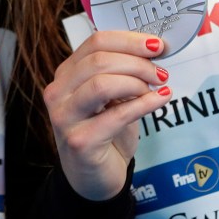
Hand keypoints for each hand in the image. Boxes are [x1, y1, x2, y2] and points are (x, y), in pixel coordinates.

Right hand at [44, 30, 170, 200]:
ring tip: (156, 88)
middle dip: (137, 62)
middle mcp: (58, 93)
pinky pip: (116, 115)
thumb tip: (153, 49)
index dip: (130, 40)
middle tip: (160, 72)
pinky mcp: (80, 141)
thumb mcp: (111, 96)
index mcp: (66, 74)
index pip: (96, 42)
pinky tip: (160, 100)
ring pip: (102, 84)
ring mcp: (65, 118)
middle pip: (99, 60)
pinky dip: (144, 104)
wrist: (94, 178)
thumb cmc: (104, 133)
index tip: (156, 45)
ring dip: (137, 82)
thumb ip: (122, 72)